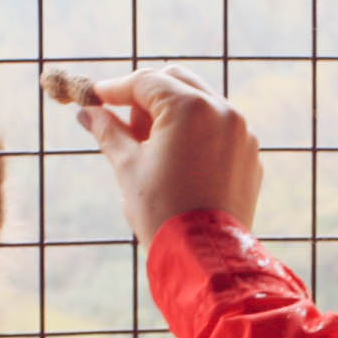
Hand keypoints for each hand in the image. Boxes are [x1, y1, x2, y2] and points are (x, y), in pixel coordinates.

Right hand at [66, 66, 262, 242]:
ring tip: (150, 147)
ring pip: (201, 102)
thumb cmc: (161, 211)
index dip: (115, 88)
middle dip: (145, 95)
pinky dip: (197, 133)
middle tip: (124, 123)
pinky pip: (220, 128)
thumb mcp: (128, 166)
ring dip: (172, 112)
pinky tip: (179, 162)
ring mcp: (241, 132)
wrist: (204, 257)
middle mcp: (222, 110)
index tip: (95, 98)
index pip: (145, 81)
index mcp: (190, 107)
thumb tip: (87, 112)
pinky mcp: (250, 154)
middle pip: (176, 81)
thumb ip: (107, 130)